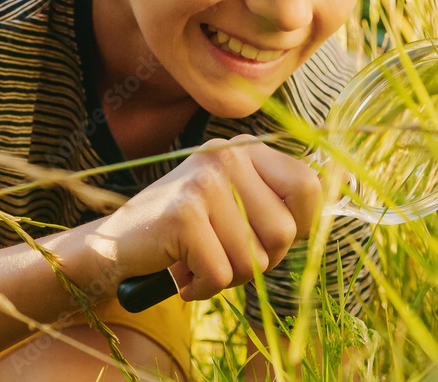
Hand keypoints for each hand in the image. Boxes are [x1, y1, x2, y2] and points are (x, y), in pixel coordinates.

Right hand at [96, 135, 319, 300]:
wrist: (112, 245)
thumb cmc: (184, 232)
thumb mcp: (235, 205)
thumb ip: (276, 206)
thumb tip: (325, 222)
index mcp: (246, 149)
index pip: (308, 186)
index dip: (300, 226)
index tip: (267, 239)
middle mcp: (227, 156)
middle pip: (284, 233)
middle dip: (258, 261)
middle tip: (220, 255)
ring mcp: (204, 183)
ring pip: (254, 260)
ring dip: (227, 277)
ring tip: (196, 260)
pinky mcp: (183, 216)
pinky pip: (221, 274)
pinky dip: (202, 288)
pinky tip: (181, 274)